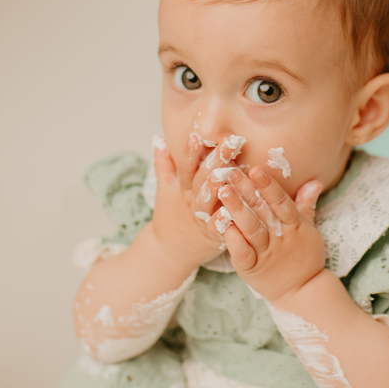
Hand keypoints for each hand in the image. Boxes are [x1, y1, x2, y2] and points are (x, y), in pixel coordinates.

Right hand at [149, 135, 231, 269]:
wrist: (168, 252)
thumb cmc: (171, 216)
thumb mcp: (165, 189)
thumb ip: (164, 164)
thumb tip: (159, 139)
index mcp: (182, 189)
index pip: (185, 168)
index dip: (190, 153)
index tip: (197, 135)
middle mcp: (191, 202)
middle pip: (201, 179)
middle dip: (215, 160)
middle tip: (229, 142)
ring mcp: (201, 220)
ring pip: (209, 202)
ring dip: (217, 188)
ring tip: (227, 173)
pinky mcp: (211, 238)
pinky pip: (217, 229)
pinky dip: (222, 222)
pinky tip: (230, 213)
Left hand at [209, 165, 324, 302]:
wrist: (303, 292)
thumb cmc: (304, 256)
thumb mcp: (308, 230)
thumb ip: (306, 204)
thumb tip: (316, 181)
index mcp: (294, 225)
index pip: (281, 202)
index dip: (268, 186)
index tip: (255, 169)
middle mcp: (280, 238)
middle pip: (262, 211)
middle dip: (246, 190)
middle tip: (230, 172)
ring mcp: (266, 254)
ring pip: (251, 229)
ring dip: (236, 210)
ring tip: (222, 192)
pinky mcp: (252, 269)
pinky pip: (243, 254)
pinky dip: (234, 241)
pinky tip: (222, 225)